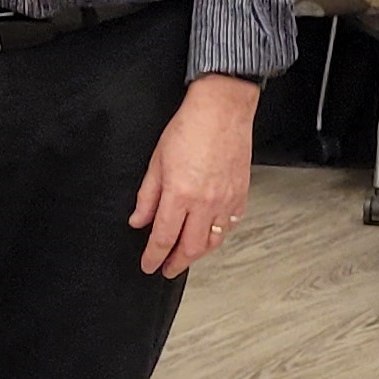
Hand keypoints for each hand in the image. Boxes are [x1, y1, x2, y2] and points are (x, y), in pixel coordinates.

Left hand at [129, 74, 256, 278]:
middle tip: (167, 269)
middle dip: (176, 263)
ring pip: (213, 241)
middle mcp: (204, 202)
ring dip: (198, 253)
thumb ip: (147, 196)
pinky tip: (209, 234)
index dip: (153, 256)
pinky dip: (218, 235)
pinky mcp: (240, 195)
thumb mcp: (157, 161)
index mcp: (179, 194)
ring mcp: (225, 201)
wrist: (222, 110)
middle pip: (190, 248)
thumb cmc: (190, 128)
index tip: (148, 265)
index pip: (163, 238)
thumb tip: (138, 220)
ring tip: (186, 255)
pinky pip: (230, 225)